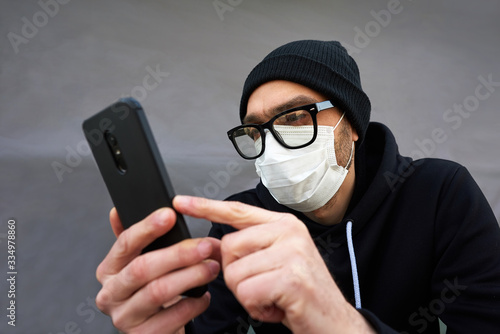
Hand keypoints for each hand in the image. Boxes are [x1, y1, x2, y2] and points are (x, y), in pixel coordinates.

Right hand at [95, 207, 220, 333]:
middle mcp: (111, 294)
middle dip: (178, 254)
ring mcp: (124, 318)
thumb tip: (118, 211)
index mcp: (109, 270)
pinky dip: (194, 304)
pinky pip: (173, 317)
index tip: (170, 215)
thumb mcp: (140, 262)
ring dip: (191, 277)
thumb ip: (134, 239)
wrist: (158, 330)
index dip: (148, 227)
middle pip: (143, 268)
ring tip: (212, 268)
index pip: (125, 243)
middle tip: (205, 246)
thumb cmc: (151, 290)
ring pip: (159, 291)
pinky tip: (204, 295)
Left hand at [174, 195, 374, 333]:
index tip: (181, 202)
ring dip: (247, 296)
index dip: (206, 207)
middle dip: (237, 276)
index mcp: (283, 225)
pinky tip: (276, 307)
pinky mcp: (291, 277)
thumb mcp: (278, 261)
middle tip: (264, 286)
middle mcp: (288, 232)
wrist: (333, 321)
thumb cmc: (301, 293)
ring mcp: (292, 252)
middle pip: (227, 248)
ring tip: (272, 297)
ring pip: (234, 274)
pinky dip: (256, 309)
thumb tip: (215, 247)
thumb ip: (250, 248)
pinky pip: (247, 293)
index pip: (237, 211)